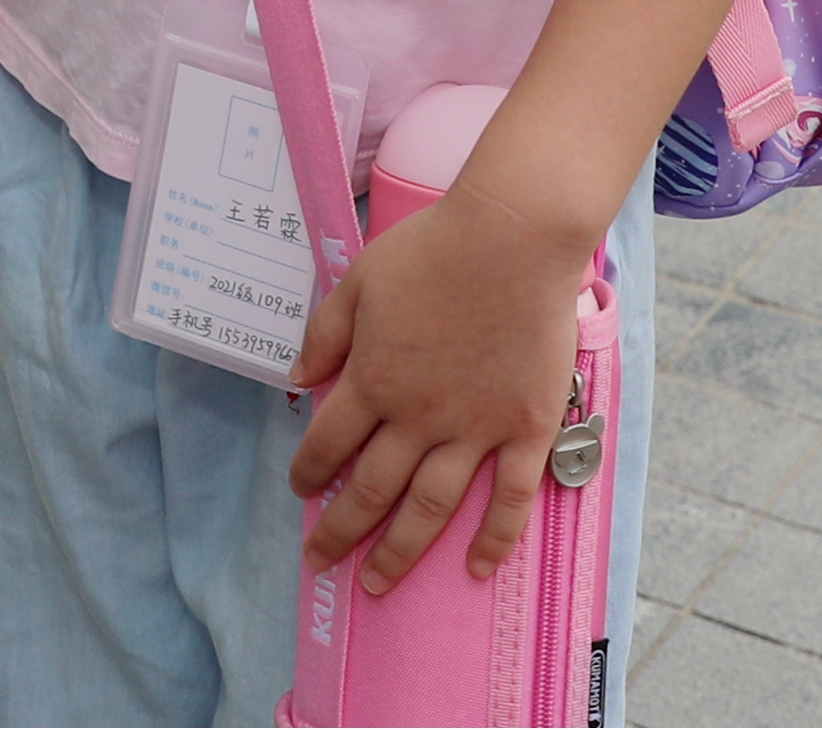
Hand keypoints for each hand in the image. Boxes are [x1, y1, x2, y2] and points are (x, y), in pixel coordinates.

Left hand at [287, 160, 600, 591]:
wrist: (512, 239)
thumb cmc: (432, 250)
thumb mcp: (358, 281)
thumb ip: (325, 334)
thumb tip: (297, 380)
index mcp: (373, 380)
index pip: (328, 444)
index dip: (308, 472)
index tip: (300, 491)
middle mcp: (417, 417)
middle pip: (371, 489)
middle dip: (341, 531)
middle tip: (321, 561)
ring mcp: (473, 429)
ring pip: (430, 506)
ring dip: (401, 549)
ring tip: (378, 582)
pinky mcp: (524, 429)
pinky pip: (509, 497)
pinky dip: (494, 537)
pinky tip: (477, 567)